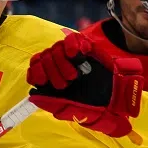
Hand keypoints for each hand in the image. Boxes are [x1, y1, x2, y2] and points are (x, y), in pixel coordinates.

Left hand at [27, 32, 143, 137]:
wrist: (115, 96)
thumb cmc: (91, 104)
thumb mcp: (69, 108)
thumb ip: (51, 103)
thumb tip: (32, 96)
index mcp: (52, 78)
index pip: (35, 67)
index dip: (36, 72)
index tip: (43, 80)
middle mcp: (59, 65)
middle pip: (43, 57)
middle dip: (51, 71)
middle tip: (65, 83)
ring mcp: (70, 55)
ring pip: (55, 48)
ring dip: (61, 62)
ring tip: (74, 75)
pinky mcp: (83, 47)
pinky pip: (71, 39)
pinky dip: (71, 46)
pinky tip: (78, 55)